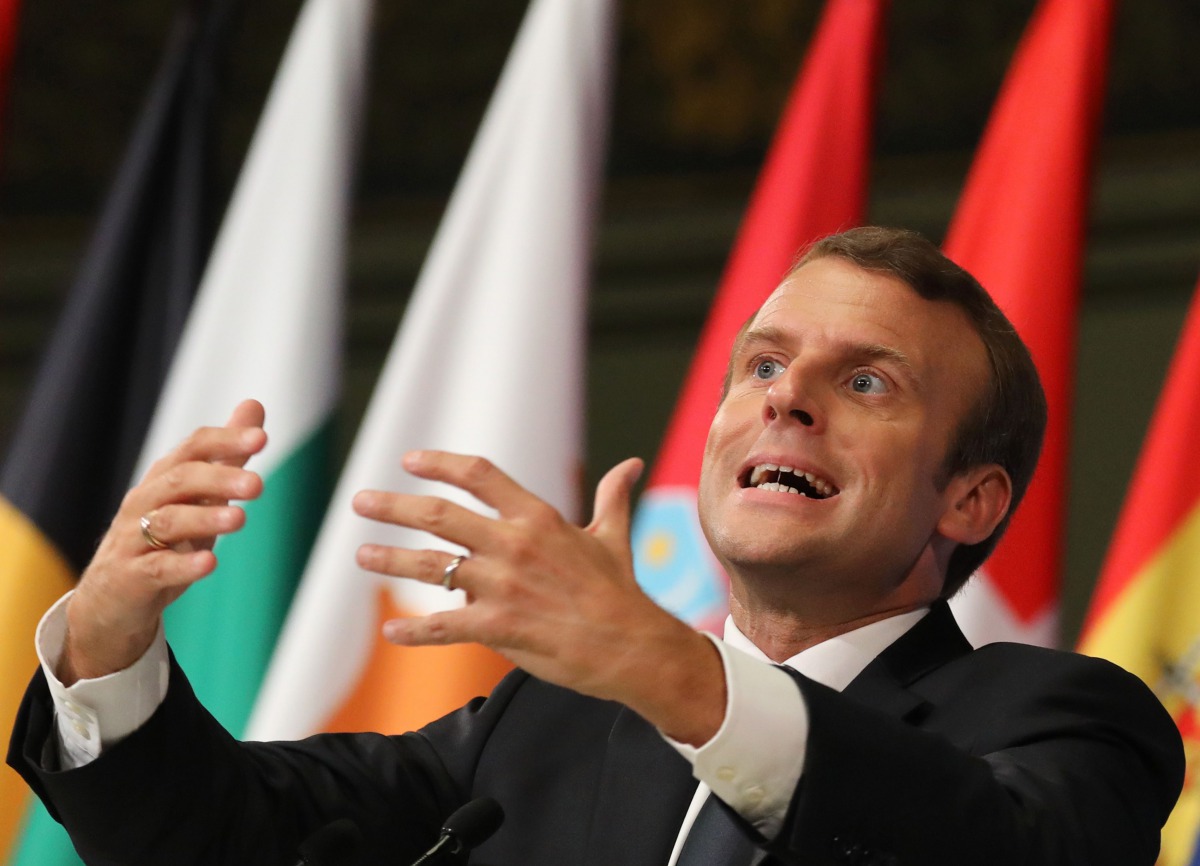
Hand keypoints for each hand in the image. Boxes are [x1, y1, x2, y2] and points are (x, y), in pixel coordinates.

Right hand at [59, 400, 267, 684]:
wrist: (111, 601)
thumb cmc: (162, 541)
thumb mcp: (198, 496)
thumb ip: (226, 455)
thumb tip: (254, 406)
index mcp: (165, 479)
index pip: (193, 449)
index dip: (225, 441)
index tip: (262, 438)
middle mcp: (144, 502)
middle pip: (179, 480)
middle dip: (219, 479)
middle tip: (257, 485)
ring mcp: (132, 540)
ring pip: (166, 521)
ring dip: (204, 519)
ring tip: (239, 520)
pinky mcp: (129, 578)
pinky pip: (156, 568)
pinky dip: (183, 565)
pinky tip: (209, 562)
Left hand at [352, 452, 725, 744]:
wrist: (633, 646)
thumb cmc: (621, 591)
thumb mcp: (613, 536)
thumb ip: (613, 496)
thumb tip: (633, 464)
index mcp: (538, 518)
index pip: (480, 475)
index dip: (440, 464)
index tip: (410, 460)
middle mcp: (514, 545)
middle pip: (439, 515)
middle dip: (393, 506)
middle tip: (361, 501)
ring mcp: (504, 586)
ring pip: (432, 567)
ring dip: (390, 560)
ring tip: (362, 556)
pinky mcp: (500, 627)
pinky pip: (445, 626)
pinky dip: (414, 630)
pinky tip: (392, 631)